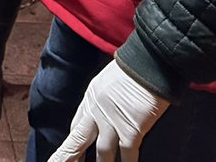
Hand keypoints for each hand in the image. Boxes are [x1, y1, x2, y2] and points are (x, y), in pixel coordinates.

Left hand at [47, 60, 168, 161]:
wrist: (147, 63)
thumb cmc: (133, 69)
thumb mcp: (107, 82)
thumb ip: (103, 100)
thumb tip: (105, 111)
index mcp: (90, 99)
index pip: (76, 125)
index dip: (72, 143)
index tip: (68, 155)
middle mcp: (96, 111)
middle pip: (77, 140)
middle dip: (68, 156)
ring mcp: (112, 121)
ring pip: (102, 153)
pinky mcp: (130, 130)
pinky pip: (127, 154)